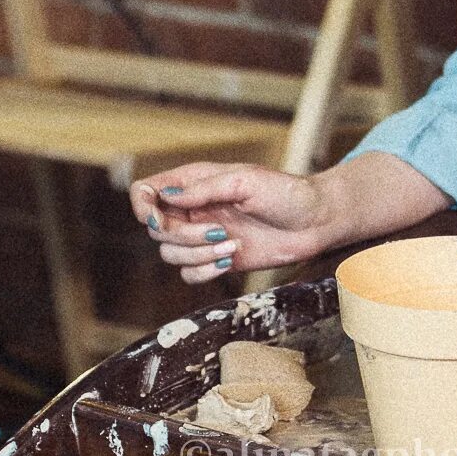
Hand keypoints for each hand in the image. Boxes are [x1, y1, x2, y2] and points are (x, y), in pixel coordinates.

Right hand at [129, 162, 338, 283]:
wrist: (314, 222)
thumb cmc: (285, 193)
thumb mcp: (245, 181)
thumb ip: (204, 189)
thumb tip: (166, 196)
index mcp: (194, 182)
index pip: (146, 191)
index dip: (142, 206)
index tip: (156, 218)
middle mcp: (193, 209)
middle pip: (157, 229)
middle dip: (183, 235)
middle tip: (218, 231)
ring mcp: (203, 236)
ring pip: (171, 254)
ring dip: (198, 254)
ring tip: (231, 244)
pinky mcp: (215, 259)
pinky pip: (189, 274)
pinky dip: (204, 271)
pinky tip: (230, 258)